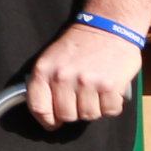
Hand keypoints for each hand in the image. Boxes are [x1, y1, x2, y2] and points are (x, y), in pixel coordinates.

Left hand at [27, 18, 145, 130]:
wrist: (108, 27)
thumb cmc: (79, 44)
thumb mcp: (51, 58)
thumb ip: (45, 82)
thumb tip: (46, 113)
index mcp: (44, 71)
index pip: (38, 107)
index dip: (46, 120)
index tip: (53, 123)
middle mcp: (63, 77)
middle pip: (66, 115)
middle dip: (74, 113)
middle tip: (80, 102)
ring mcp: (87, 82)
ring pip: (89, 115)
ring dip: (94, 109)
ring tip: (95, 94)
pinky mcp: (110, 86)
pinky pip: (110, 111)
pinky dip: (111, 106)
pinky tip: (109, 94)